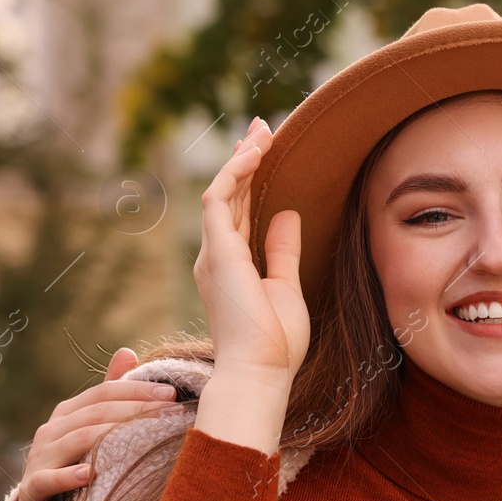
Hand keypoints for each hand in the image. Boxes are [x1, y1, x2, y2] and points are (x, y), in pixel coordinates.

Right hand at [13, 347, 182, 500]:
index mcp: (69, 412)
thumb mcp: (92, 427)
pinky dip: (68, 477)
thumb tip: (126, 351)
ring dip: (113, 436)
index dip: (138, 390)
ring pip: (78, 440)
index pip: (105, 392)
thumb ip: (109, 393)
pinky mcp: (34, 487)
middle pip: (96, 413)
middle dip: (136, 409)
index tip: (173, 394)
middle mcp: (52, 429)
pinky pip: (48, 479)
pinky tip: (89, 475)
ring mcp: (41, 457)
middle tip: (171, 411)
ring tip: (146, 439)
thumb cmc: (75, 462)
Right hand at [192, 118, 307, 452]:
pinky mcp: (218, 252)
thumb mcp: (286, 286)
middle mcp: (216, 256)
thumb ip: (282, 250)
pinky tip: (253, 154)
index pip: (239, 211)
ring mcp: (214, 253)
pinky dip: (234, 173)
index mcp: (231, 266)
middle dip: (245, 159)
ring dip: (241, 159)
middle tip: (262, 128)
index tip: (266, 150)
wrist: (260, 372)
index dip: (250, 178)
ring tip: (262, 132)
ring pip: (222, 191)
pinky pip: (219, 200)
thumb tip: (288, 215)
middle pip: (229, 195)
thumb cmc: (274, 342)